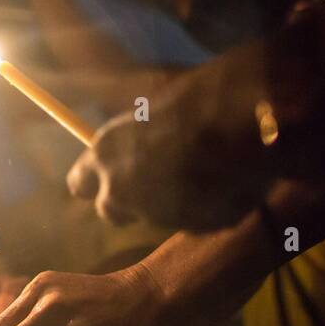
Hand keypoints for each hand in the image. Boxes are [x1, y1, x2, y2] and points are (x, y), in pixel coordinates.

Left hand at [65, 48, 273, 229]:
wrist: (245, 116)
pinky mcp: (192, 227)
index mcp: (105, 154)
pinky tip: (228, 183)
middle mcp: (120, 190)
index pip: (79, 183)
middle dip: (130, 201)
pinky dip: (207, 209)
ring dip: (172, 203)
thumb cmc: (197, 98)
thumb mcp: (151, 110)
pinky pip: (197, 221)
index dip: (98, 180)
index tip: (112, 174)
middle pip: (110, 211)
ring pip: (158, 216)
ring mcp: (155, 214)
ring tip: (205, 172)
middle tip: (161, 179)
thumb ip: (135, 139)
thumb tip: (135, 148)